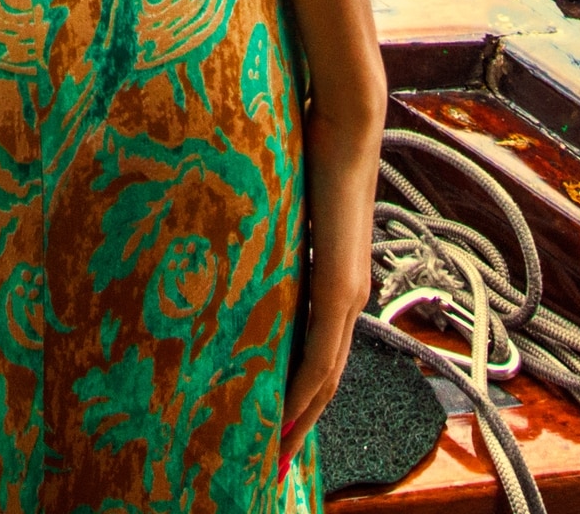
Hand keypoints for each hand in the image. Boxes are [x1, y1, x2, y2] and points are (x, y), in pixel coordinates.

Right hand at [280, 84, 385, 473]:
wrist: (348, 120)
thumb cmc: (312, 144)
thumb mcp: (284, 200)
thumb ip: (271, 227)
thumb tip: (230, 231)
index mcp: (335, 279)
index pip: (317, 351)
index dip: (297, 391)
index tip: (271, 422)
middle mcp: (348, 296)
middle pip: (325, 378)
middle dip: (298, 421)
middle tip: (270, 459)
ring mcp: (347, 294)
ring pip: (325, 376)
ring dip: (300, 416)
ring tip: (274, 450)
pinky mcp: (340, 287)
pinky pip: (321, 354)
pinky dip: (304, 390)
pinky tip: (285, 415)